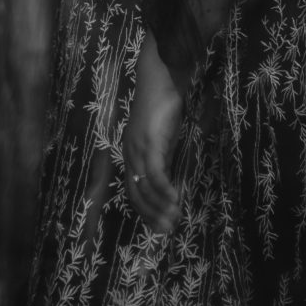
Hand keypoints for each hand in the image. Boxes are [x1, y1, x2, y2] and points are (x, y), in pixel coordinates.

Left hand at [122, 28, 184, 232]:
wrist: (163, 75)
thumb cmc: (166, 103)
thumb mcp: (165, 137)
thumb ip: (165, 158)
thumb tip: (172, 184)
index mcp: (130, 152)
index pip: (133, 189)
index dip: (145, 210)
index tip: (160, 226)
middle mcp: (129, 152)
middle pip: (135, 193)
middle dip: (152, 215)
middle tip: (168, 231)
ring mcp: (137, 147)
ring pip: (144, 186)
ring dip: (160, 206)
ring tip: (174, 219)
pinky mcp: (149, 141)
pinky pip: (155, 173)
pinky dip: (164, 189)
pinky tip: (175, 199)